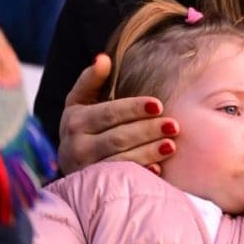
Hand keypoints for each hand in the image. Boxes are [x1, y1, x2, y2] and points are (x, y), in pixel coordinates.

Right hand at [58, 54, 179, 175]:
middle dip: (147, 131)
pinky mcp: (96, 184)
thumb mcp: (80, 100)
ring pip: (121, 160)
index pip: (108, 113)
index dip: (133, 109)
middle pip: (118, 138)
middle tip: (174, 125)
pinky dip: (140, 173)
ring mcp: (86, 168)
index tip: (158, 105)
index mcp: (75, 120)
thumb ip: (91, 79)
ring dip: (148, 152)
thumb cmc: (83, 124)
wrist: (69, 160)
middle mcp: (76, 146)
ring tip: (171, 145)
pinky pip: (121, 179)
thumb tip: (103, 58)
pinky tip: (159, 169)